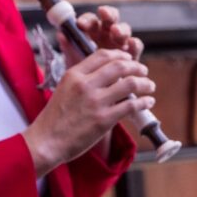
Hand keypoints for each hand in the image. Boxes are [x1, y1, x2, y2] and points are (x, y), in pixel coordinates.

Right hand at [22, 48, 154, 176]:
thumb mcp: (63, 89)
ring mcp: (96, 102)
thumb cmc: (54, 118)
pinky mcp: (104, 120)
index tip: (128, 59)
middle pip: (120, 66)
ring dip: (145, 83)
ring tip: (150, 85)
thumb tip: (104, 75)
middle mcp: (85, 85)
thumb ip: (81, 80)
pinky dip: (144, 102)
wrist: (47, 141)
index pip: (102, 55)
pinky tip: (147, 102)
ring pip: (130, 83)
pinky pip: (131, 105)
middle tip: (143, 70)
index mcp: (74, 75)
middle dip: (136, 66)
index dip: (120, 55)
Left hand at [60, 5, 142, 66]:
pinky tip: (130, 43)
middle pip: (110, 18)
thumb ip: (69, 47)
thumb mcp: (74, 60)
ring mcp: (120, 41)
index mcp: (91, 31)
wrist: (95, 90)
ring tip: (116, 32)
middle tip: (103, 14)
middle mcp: (107, 33)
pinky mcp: (132, 53)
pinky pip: (135, 45)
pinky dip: (133, 43)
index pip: (90, 19)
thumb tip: (60, 34)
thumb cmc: (83, 71)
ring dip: (120, 28)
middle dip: (108, 14)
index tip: (81, 23)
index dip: (87, 19)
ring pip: (124, 29)